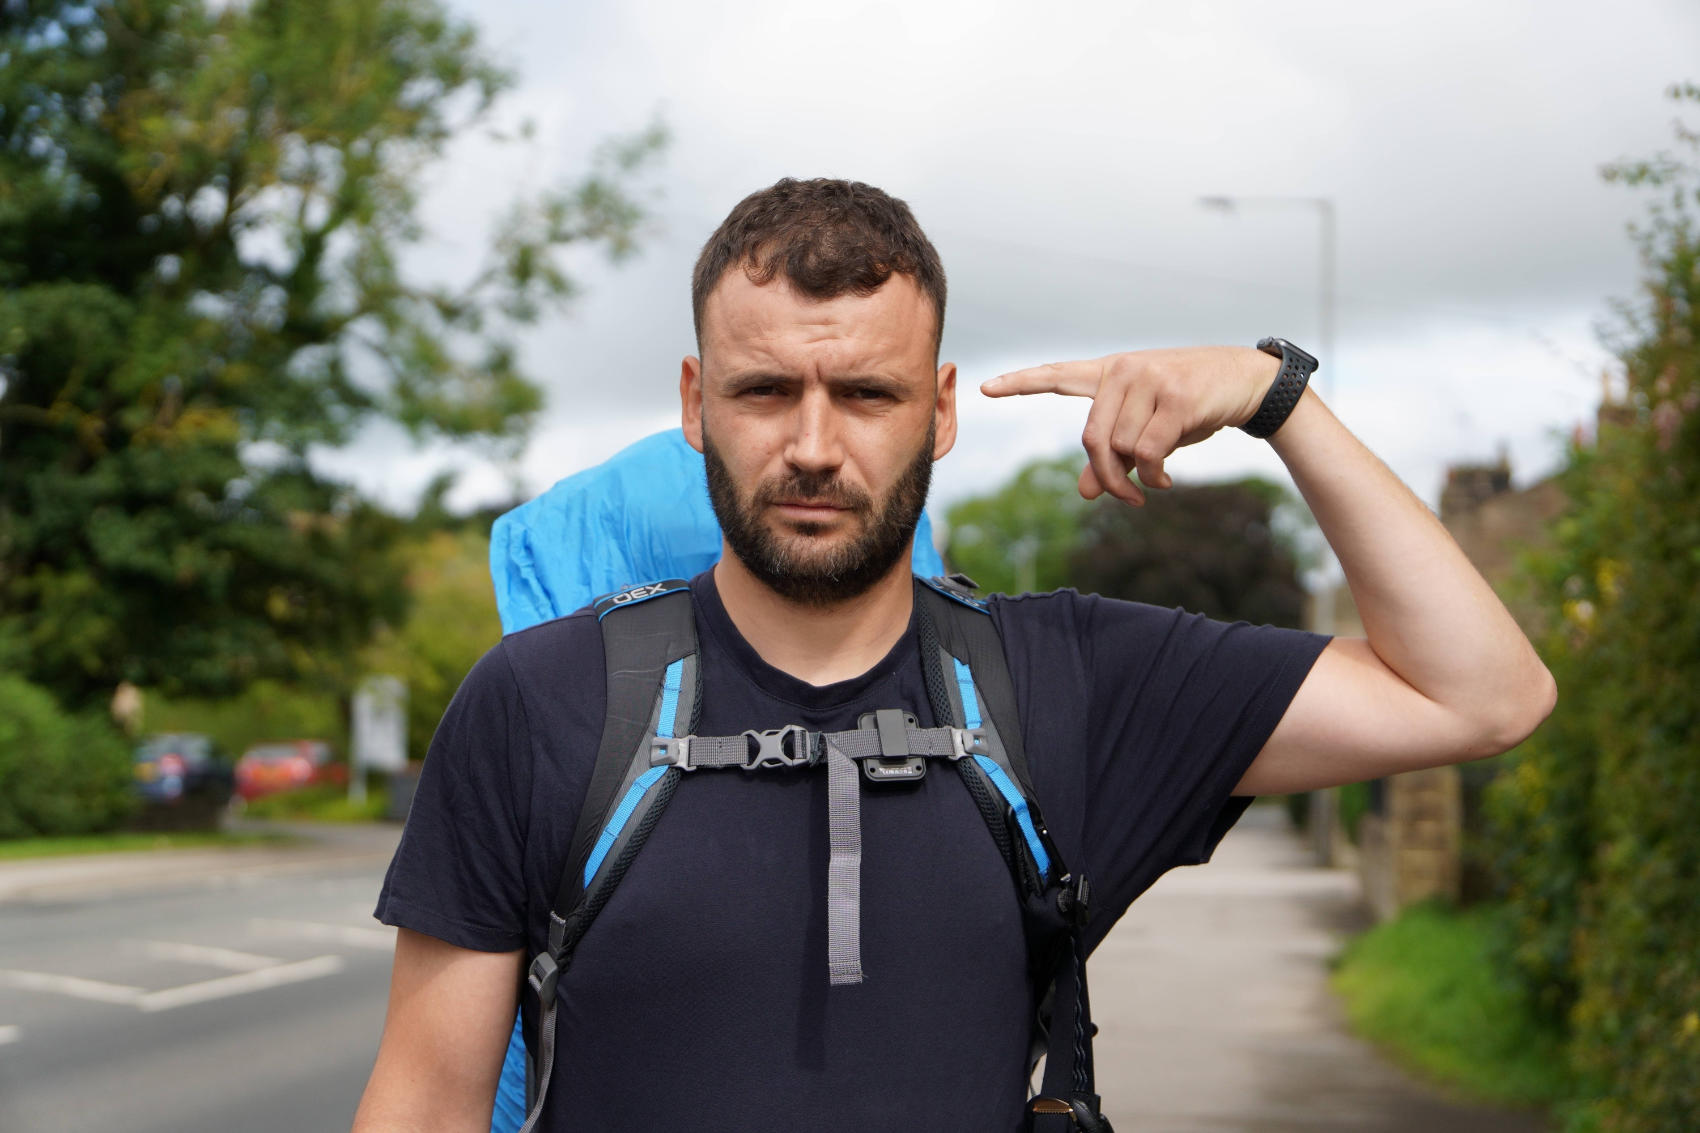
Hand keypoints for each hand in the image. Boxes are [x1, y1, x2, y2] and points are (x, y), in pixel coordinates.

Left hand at [980, 346, 1279, 504]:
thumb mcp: (1146, 428)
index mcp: (1110, 373)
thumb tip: (1083, 492)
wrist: (1244, 380)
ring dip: (1137, 478)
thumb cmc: (1189, 406)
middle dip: (1105, 477)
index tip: (986, 387)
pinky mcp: (1174, 397)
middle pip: (1092, 439)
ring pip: (1121, 448)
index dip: (1021, 383)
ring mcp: (1149, 380)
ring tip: (1156, 480)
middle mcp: (1123, 371)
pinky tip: (1165, 479)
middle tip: (1126, 498)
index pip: (1057, 375)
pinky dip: (1153, 476)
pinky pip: (1147, 452)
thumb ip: (1112, 456)